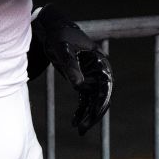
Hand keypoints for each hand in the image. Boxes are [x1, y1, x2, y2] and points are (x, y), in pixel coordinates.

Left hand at [28, 4, 112, 134]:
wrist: (52, 29)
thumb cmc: (59, 36)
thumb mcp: (63, 50)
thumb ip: (71, 66)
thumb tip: (79, 85)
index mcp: (99, 61)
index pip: (106, 85)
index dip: (101, 101)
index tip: (93, 115)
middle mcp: (98, 70)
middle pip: (102, 95)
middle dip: (94, 113)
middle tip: (83, 128)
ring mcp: (91, 75)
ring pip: (93, 100)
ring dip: (87, 114)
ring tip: (79, 130)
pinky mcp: (82, 80)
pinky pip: (85, 99)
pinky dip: (81, 110)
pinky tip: (74, 121)